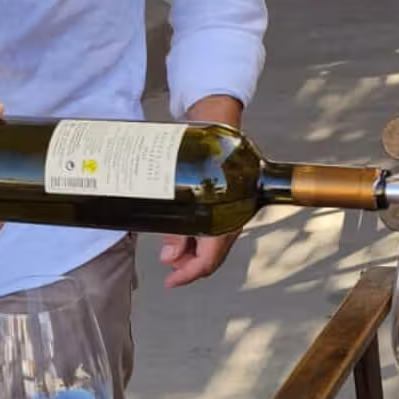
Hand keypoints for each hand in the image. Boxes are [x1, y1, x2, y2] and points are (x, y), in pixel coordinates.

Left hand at [162, 93, 243, 288]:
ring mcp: (228, 207)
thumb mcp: (187, 182)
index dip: (189, 274)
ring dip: (189, 250)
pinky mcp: (221, 197)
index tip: (170, 281)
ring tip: (169, 250)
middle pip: (211, 254)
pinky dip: (192, 233)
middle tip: (165, 264)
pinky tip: (177, 229)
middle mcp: (233, 214)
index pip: (211, 258)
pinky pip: (208, 224)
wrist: (218, 117)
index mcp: (232, 213)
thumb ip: (178, 223)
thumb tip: (170, 255)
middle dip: (187, 264)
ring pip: (210, 241)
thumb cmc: (211, 141)